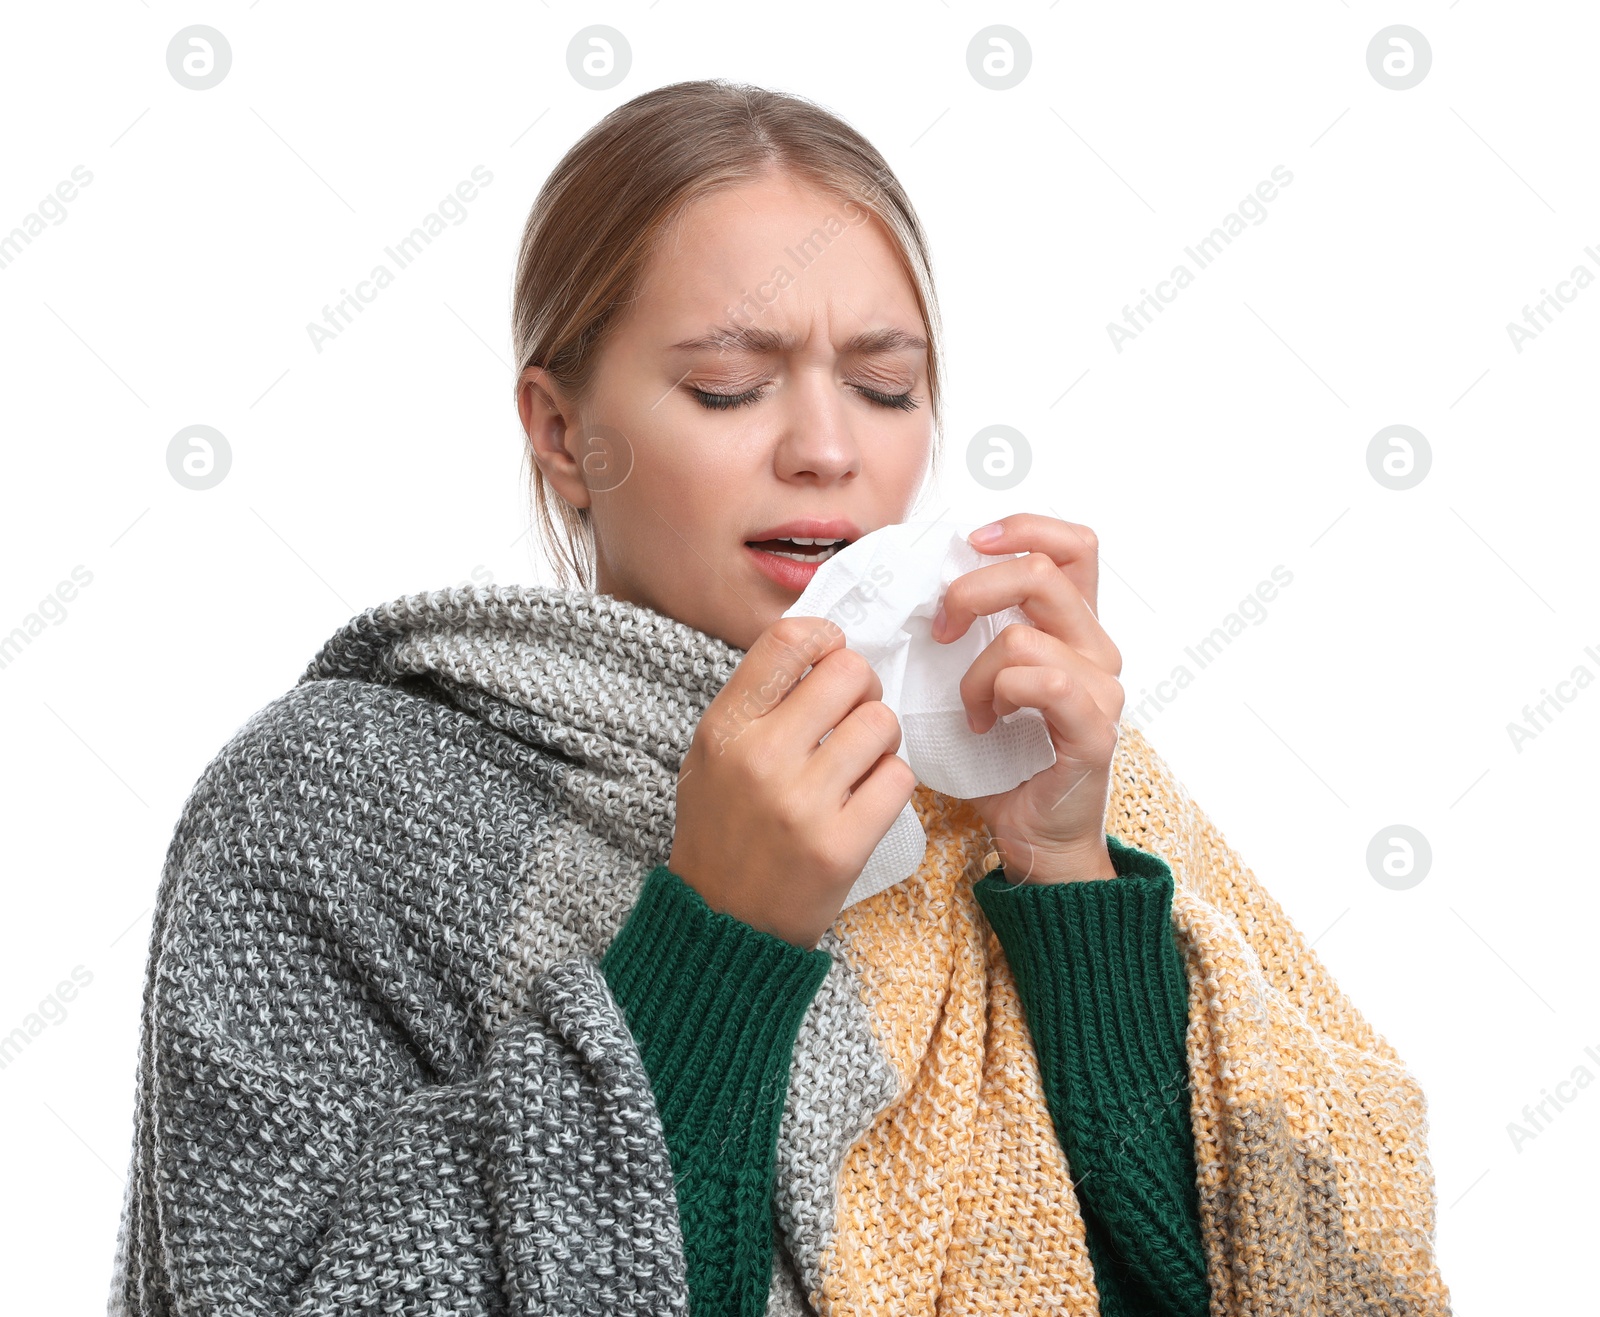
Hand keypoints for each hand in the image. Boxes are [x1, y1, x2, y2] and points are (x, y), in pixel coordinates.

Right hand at [669, 615, 918, 947]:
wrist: (723, 924)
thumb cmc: (723, 830)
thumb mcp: (712, 756)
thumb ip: (758, 703)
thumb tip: (822, 648)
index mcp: (725, 728)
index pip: (787, 641)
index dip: (825, 637)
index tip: (831, 654)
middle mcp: (762, 757)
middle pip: (848, 673)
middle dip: (862, 689)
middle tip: (853, 715)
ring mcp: (803, 802)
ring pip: (882, 723)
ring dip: (880, 739)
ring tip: (859, 763)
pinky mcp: (842, 844)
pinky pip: (899, 777)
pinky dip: (890, 784)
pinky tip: (866, 799)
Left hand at [932, 513, 1124, 883]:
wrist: (1033, 834)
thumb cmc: (1000, 757)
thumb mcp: (979, 675)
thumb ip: (971, 629)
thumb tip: (916, 582)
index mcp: (1074, 626)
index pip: (1074, 544)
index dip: (1024, 527)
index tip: (973, 542)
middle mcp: (1096, 649)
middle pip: (1042, 571)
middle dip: (972, 589)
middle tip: (940, 630)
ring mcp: (1102, 689)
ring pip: (1024, 636)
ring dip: (976, 671)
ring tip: (970, 707)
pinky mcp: (1095, 730)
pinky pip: (1044, 684)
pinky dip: (1000, 696)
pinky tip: (986, 723)